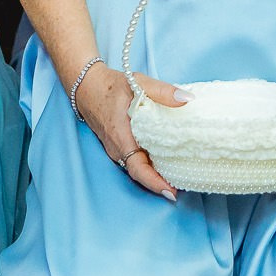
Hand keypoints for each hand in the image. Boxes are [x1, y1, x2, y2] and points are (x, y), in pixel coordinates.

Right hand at [75, 63, 181, 200]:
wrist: (87, 87)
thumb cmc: (112, 85)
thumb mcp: (138, 82)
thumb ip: (163, 91)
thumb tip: (188, 99)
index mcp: (121, 136)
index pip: (138, 168)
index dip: (154, 182)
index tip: (171, 192)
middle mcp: (118, 148)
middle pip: (141, 173)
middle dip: (161, 183)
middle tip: (185, 187)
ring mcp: (117, 149)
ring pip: (138, 168)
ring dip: (156, 175)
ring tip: (180, 178)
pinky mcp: (119, 146)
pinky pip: (135, 160)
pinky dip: (150, 166)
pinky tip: (166, 163)